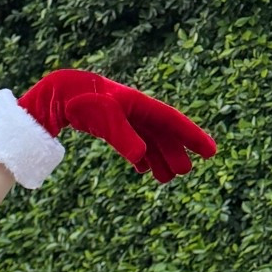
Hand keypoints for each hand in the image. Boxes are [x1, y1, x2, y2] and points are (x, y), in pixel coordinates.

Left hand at [18, 69, 215, 182]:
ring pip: (149, 141)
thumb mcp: (104, 118)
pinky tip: (143, 169)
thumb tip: (143, 157)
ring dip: (159, 158)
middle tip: (185, 172)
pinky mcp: (111, 126)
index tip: (211, 152)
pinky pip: (133, 143)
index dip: (193, 137)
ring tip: (166, 178)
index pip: (173, 121)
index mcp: (141, 104)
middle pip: (163, 134)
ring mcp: (124, 118)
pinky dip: (139, 156)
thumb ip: (123, 137)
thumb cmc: (82, 101)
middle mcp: (136, 111)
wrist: (59, 93)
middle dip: (175, 153)